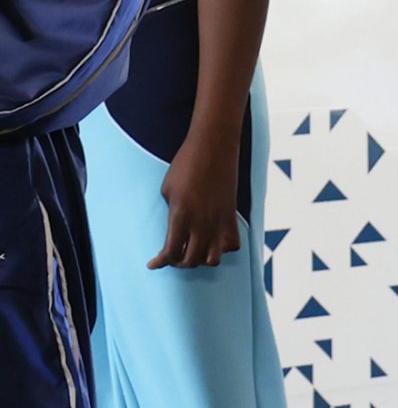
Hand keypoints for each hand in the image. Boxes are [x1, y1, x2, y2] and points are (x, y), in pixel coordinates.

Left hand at [148, 133, 242, 269]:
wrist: (213, 143)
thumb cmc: (186, 162)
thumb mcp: (167, 189)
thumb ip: (171, 215)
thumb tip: (175, 230)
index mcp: (180, 215)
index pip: (170, 253)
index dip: (160, 262)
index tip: (153, 263)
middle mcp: (201, 222)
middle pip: (190, 260)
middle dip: (178, 262)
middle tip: (172, 255)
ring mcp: (219, 219)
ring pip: (213, 259)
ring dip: (201, 258)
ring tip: (194, 249)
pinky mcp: (232, 213)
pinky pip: (233, 244)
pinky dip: (223, 248)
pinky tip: (213, 240)